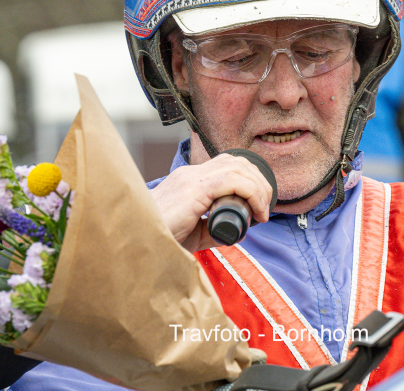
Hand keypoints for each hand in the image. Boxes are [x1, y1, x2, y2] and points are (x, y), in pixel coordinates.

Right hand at [150, 153, 272, 251]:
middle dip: (259, 180)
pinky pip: (232, 181)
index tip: (260, 203)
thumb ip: (212, 228)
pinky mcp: (194, 190)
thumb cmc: (161, 239)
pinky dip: (251, 193)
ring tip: (263, 210)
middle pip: (236, 161)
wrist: (137, 243)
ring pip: (238, 167)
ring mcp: (191, 179)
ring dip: (258, 187)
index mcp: (189, 180)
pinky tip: (257, 212)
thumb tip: (239, 230)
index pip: (227, 164)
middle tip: (266, 207)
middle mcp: (191, 174)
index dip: (250, 178)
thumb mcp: (193, 232)